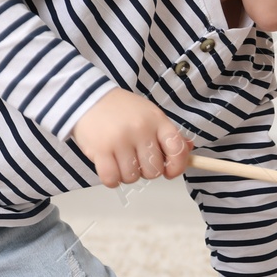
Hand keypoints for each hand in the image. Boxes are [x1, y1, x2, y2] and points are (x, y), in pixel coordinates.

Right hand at [70, 88, 192, 188]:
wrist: (87, 97)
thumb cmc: (121, 110)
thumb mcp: (149, 114)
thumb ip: (168, 134)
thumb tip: (189, 150)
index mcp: (157, 120)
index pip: (177, 150)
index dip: (177, 166)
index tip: (169, 171)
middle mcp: (141, 129)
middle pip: (153, 171)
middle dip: (145, 171)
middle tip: (135, 159)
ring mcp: (120, 140)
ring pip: (132, 178)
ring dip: (126, 174)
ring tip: (120, 159)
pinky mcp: (100, 149)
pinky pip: (112, 179)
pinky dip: (111, 179)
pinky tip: (109, 167)